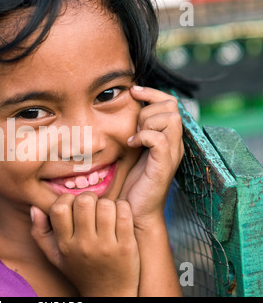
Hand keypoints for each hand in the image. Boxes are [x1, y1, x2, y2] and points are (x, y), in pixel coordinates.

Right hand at [31, 193, 139, 296]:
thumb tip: (35, 208)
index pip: (59, 209)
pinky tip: (119, 214)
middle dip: (89, 197)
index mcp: (65, 245)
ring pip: (106, 205)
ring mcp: (106, 246)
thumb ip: (40, 232)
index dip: (66, 199)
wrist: (108, 294)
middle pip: (84, 202)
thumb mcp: (55, 256)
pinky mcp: (126, 246)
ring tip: (106, 211)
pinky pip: (124, 213)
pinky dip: (123, 207)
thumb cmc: (80, 271)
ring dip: (107, 203)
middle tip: (92, 204)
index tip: (73, 204)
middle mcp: (84, 246)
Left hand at [119, 86, 183, 229]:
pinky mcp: (163, 165)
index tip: (132, 91)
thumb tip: (128, 107)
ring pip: (169, 118)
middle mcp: (174, 143)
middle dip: (147, 110)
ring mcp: (171, 154)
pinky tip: (131, 144)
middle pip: (171, 107)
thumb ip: (138, 130)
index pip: (170, 102)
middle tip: (134, 128)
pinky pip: (158, 138)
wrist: (133, 211)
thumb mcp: (134, 150)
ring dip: (146, 123)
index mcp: (169, 138)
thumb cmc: (131, 182)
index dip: (152, 92)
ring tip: (134, 138)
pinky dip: (142, 136)